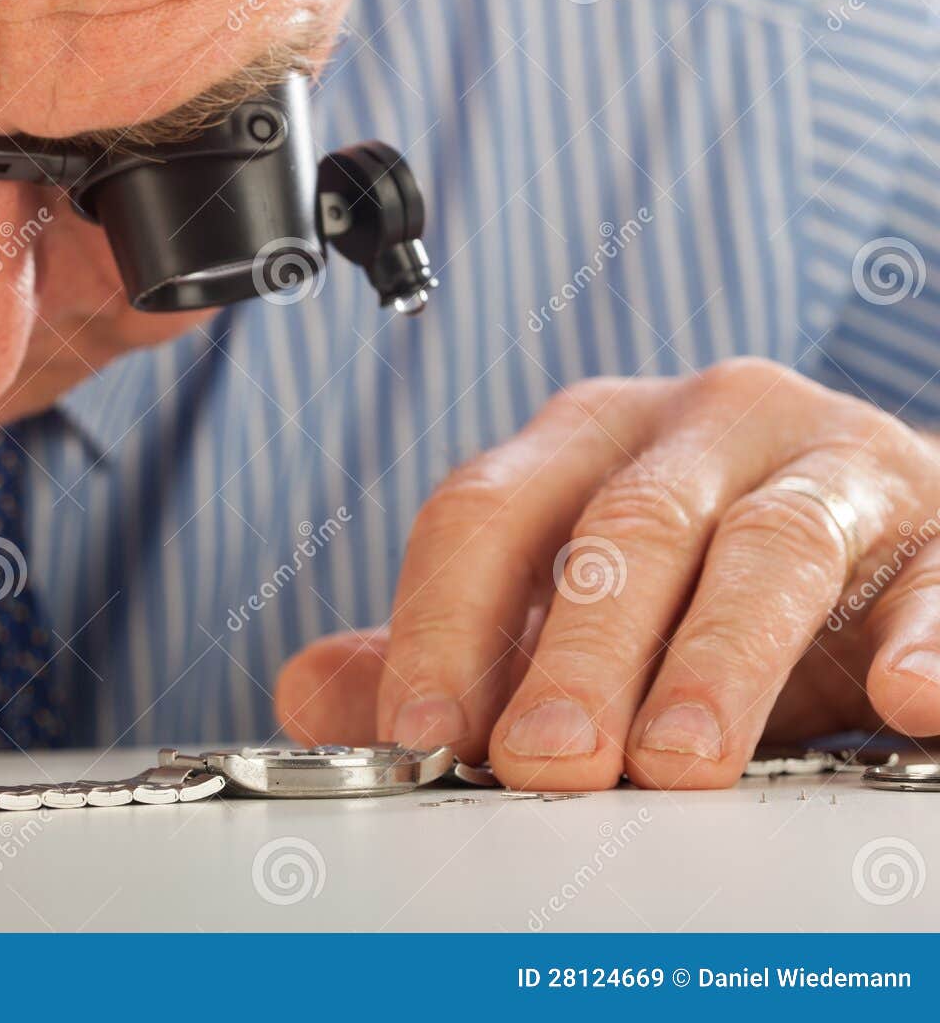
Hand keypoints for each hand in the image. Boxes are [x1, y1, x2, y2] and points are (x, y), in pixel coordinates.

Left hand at [275, 359, 939, 788]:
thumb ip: (448, 646)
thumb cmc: (693, 577)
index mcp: (582, 441)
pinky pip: (932, 581)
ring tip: (681, 761)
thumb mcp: (558, 604)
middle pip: (619, 530)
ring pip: (765, 546)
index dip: (443, 623)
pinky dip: (922, 638)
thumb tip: (312, 692)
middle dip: (575, 654)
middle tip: (544, 762)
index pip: (485, 512)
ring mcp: (824, 462)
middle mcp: (697, 427)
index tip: (421, 731)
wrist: (875, 537)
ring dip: (718, 659)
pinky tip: (905, 696)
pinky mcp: (934, 525)